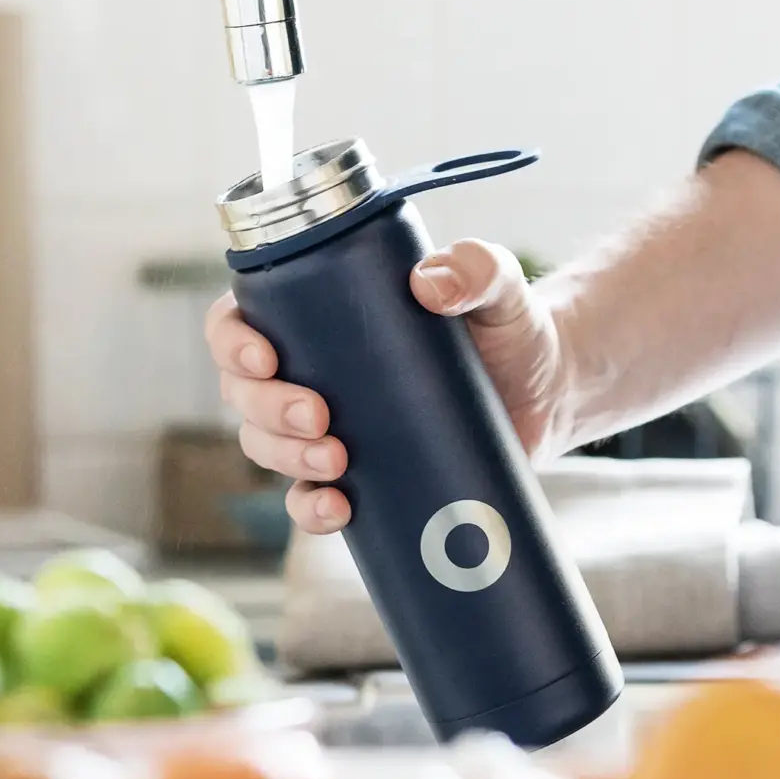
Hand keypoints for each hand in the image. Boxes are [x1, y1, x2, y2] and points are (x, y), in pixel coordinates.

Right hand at [204, 238, 571, 534]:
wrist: (548, 394)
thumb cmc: (509, 327)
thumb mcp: (498, 287)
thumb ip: (476, 267)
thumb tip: (430, 282)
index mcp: (316, 313)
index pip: (238, 321)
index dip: (231, 342)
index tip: (265, 357)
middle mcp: (309, 370)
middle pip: (243, 394)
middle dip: (266, 409)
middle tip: (319, 415)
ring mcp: (328, 428)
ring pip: (266, 447)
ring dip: (285, 458)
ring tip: (337, 459)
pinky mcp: (358, 477)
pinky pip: (308, 501)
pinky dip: (311, 511)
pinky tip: (339, 508)